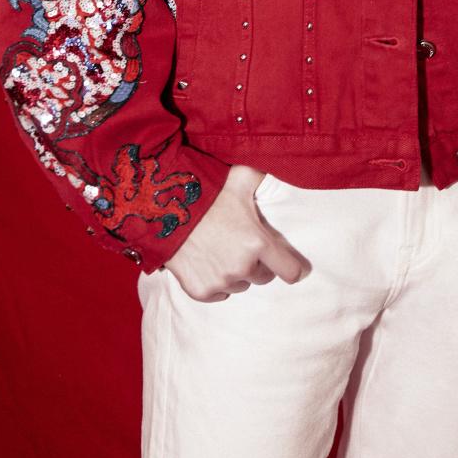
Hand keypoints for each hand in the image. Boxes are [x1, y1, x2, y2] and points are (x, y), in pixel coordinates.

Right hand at [163, 164, 309, 301]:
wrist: (164, 207)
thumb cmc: (207, 191)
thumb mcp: (240, 177)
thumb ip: (264, 175)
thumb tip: (285, 163)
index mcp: (258, 242)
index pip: (291, 272)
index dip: (293, 268)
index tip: (290, 265)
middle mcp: (242, 266)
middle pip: (263, 277)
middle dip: (258, 264)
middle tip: (243, 245)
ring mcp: (220, 281)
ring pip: (240, 285)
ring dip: (236, 273)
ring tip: (222, 250)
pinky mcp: (200, 291)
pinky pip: (219, 294)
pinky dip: (216, 282)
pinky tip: (208, 262)